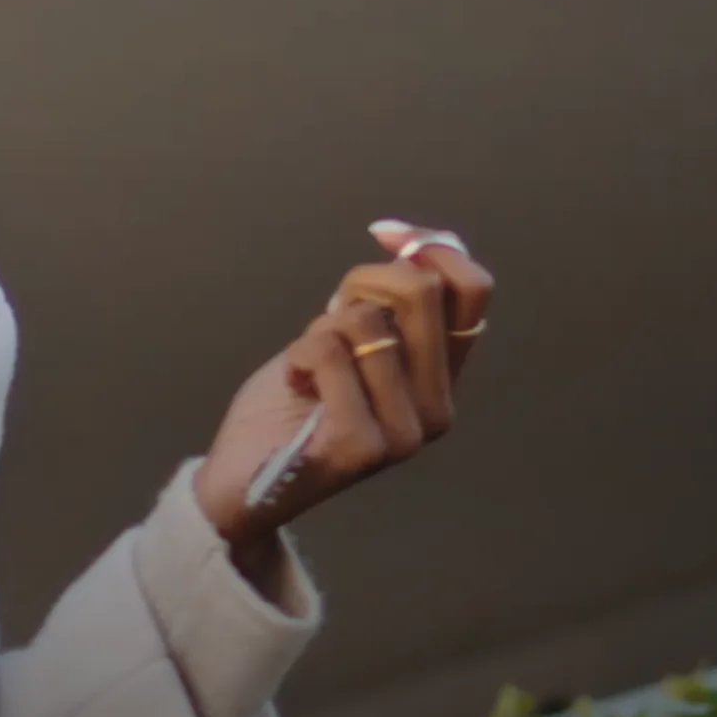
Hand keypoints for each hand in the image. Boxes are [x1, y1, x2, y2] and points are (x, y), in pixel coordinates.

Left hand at [190, 220, 495, 566]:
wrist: (243, 482)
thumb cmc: (294, 406)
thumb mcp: (347, 338)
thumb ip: (384, 302)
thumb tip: (405, 240)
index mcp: (441, 378)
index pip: (473, 290)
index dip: (431, 247)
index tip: (384, 235)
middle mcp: (438, 407)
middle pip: (421, 291)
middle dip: (361, 283)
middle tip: (328, 320)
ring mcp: (407, 432)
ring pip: (364, 321)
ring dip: (320, 332)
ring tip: (310, 371)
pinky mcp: (363, 446)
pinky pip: (329, 352)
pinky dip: (299, 356)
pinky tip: (296, 389)